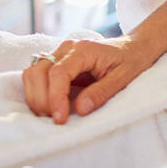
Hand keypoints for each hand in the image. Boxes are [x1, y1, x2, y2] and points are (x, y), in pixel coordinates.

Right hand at [22, 34, 165, 123]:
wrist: (134, 47)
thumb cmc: (131, 60)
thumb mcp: (124, 78)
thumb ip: (102, 92)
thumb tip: (79, 109)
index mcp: (84, 50)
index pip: (58, 73)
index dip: (55, 98)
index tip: (60, 119)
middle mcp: (67, 48)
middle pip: (38, 72)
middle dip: (42, 100)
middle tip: (56, 120)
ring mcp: (59, 54)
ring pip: (32, 73)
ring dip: (36, 97)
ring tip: (53, 115)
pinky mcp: (56, 62)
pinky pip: (37, 76)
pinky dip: (37, 93)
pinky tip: (50, 107)